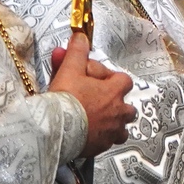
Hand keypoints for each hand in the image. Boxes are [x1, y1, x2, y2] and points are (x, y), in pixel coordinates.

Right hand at [49, 30, 136, 157]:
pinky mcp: (101, 147)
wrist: (55, 128)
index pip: (124, 80)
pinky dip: (102, 138)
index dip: (112, 78)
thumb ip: (77, 52)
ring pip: (121, 127)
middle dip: (115, 103)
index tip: (98, 78)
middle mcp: (118, 113)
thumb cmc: (65, 100)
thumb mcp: (70, 69)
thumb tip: (80, 37)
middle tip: (97, 101)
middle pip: (127, 107)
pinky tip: (89, 135)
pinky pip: (108, 142)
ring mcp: (112, 131)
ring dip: (112, 123)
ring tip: (96, 120)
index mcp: (113, 92)